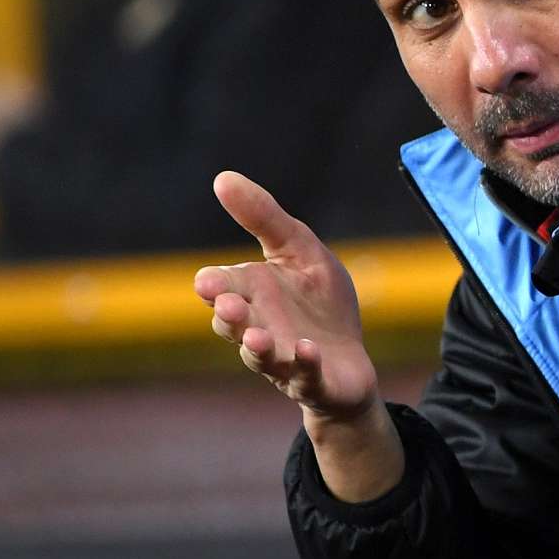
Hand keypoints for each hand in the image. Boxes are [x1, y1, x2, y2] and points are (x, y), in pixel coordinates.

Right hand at [197, 172, 404, 501]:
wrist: (350, 361)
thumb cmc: (318, 304)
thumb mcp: (299, 250)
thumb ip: (264, 217)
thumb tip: (222, 177)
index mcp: (251, 295)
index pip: (222, 287)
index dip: (214, 286)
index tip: (209, 282)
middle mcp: (258, 328)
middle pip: (234, 324)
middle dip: (229, 316)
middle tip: (226, 306)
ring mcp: (283, 359)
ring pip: (261, 356)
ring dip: (257, 347)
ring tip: (257, 338)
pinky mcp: (313, 380)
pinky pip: (305, 375)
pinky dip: (304, 364)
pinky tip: (308, 350)